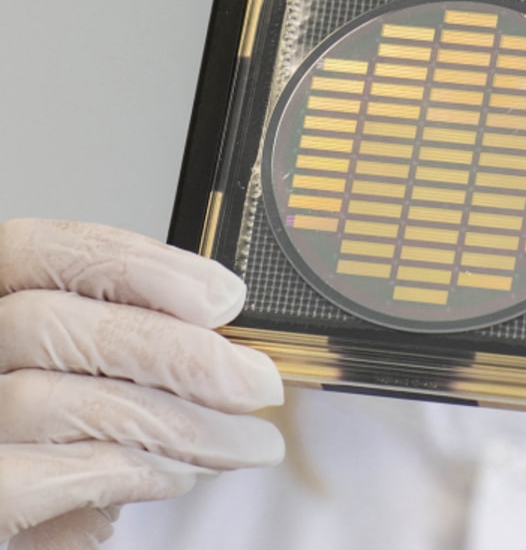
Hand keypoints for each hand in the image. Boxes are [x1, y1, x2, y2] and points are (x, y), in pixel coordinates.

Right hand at [0, 219, 284, 547]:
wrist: (17, 516)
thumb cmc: (53, 438)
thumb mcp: (86, 371)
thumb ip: (130, 342)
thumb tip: (226, 347)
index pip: (42, 251)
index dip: (139, 264)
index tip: (226, 296)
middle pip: (53, 323)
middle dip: (178, 354)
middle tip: (258, 385)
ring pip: (58, 401)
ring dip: (176, 423)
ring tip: (241, 444)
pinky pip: (32, 479)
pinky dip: (124, 471)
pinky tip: (178, 474)